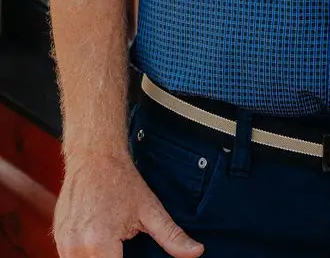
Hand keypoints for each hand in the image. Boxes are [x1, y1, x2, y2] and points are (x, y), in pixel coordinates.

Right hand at [54, 152, 203, 257]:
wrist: (94, 158)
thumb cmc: (121, 181)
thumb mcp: (151, 209)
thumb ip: (172, 236)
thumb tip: (196, 252)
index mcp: (99, 243)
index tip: (136, 257)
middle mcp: (75, 247)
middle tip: (126, 248)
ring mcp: (63, 245)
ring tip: (116, 245)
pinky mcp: (57, 241)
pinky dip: (87, 257)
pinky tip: (102, 246)